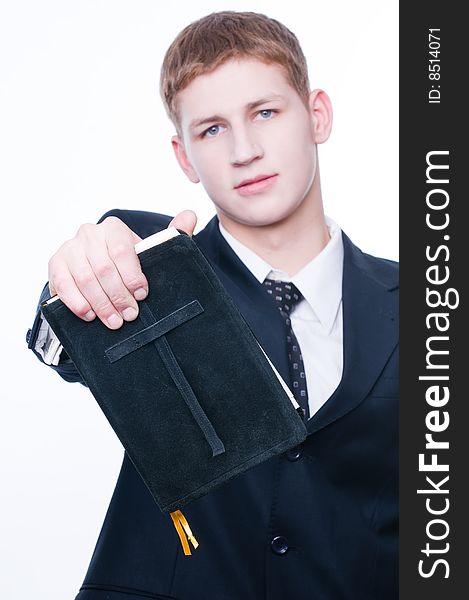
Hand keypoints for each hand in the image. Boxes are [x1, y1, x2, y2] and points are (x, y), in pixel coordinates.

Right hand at [48, 210, 196, 328]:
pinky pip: (63, 284)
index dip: (132, 275)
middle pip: (103, 268)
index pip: (122, 250)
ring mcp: (69, 248)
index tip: (142, 295)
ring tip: (114, 321)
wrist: (96, 270)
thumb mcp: (150, 252)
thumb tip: (190, 215)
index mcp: (113, 228)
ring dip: (100, 303)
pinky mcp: (55, 265)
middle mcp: (89, 233)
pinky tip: (89, 315)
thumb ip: (172, 235)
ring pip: (85, 278)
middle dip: (118, 295)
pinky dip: (77, 302)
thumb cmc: (127, 264)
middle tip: (130, 315)